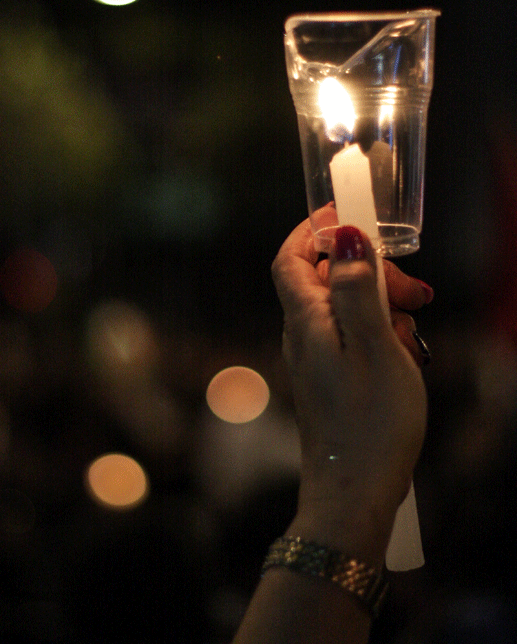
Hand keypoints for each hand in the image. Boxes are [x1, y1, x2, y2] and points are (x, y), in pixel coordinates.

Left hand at [271, 215, 428, 564]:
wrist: (355, 492)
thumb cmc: (370, 423)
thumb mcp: (374, 346)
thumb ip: (357, 289)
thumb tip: (342, 236)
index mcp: (307, 320)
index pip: (292, 256)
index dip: (314, 229)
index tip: (349, 214)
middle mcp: (304, 334)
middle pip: (327, 277)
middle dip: (370, 271)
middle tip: (414, 292)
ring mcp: (317, 357)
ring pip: (346, 307)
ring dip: (382, 306)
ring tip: (413, 331)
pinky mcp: (332, 377)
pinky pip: (354, 336)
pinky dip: (381, 334)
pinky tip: (403, 356)